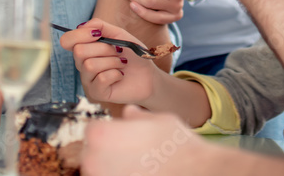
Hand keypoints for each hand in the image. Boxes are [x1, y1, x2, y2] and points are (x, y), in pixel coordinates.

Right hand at [59, 19, 161, 105]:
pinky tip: (120, 75)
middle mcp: (82, 65)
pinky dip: (115, 74)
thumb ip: (100, 26)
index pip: (67, 40)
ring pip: (90, 65)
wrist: (148, 74)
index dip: (79, 35)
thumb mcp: (118, 34)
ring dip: (112, 61)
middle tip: (118, 52)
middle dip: (104, 48)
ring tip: (121, 64)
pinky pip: (101, 79)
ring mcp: (88, 80)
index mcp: (85, 49)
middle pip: (79, 51)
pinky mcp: (97, 93)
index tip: (97, 34)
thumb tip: (82, 26)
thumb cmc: (132, 54)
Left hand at [82, 105, 216, 175]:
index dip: (109, 132)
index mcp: (99, 134)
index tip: (122, 136)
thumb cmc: (174, 145)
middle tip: (131, 152)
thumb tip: (130, 113)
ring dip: (113, 168)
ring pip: (100, 171)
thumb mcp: (156, 119)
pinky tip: (140, 173)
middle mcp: (93, 159)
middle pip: (92, 153)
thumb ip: (136, 116)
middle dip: (107, 152)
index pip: (92, 131)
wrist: (191, 171)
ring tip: (137, 165)